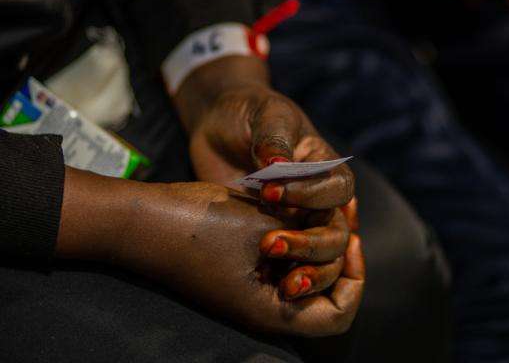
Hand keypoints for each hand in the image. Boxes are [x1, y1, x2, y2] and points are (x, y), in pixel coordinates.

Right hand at [56, 168, 363, 335]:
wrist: (145, 220)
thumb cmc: (199, 229)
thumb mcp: (262, 227)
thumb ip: (304, 231)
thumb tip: (336, 223)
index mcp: (272, 310)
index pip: (338, 314)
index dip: (353, 278)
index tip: (351, 238)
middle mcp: (266, 302)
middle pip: (326, 290)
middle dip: (337, 252)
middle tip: (341, 213)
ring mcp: (254, 283)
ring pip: (306, 268)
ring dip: (317, 238)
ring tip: (320, 203)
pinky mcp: (243, 263)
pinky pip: (283, 254)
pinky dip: (296, 232)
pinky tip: (297, 203)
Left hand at [172, 56, 355, 297]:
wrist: (220, 125)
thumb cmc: (250, 112)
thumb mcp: (266, 114)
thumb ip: (274, 137)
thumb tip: (278, 164)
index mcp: (326, 166)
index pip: (336, 190)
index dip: (308, 195)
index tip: (269, 193)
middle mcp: (318, 198)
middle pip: (334, 232)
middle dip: (309, 244)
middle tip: (270, 246)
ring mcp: (296, 219)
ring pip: (319, 254)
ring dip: (305, 269)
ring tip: (283, 286)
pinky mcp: (271, 232)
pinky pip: (287, 260)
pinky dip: (283, 274)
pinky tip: (269, 286)